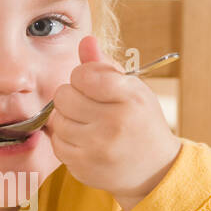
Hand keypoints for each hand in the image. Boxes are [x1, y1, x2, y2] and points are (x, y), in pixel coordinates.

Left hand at [47, 35, 181, 207]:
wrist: (154, 170)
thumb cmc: (140, 122)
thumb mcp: (132, 89)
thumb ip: (105, 66)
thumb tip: (85, 40)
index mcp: (130, 97)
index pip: (83, 74)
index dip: (82, 76)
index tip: (93, 84)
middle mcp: (114, 123)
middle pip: (63, 95)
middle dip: (71, 96)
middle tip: (88, 105)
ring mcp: (97, 148)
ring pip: (57, 119)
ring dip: (67, 119)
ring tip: (87, 124)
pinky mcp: (83, 167)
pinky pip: (56, 143)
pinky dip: (66, 139)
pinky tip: (84, 140)